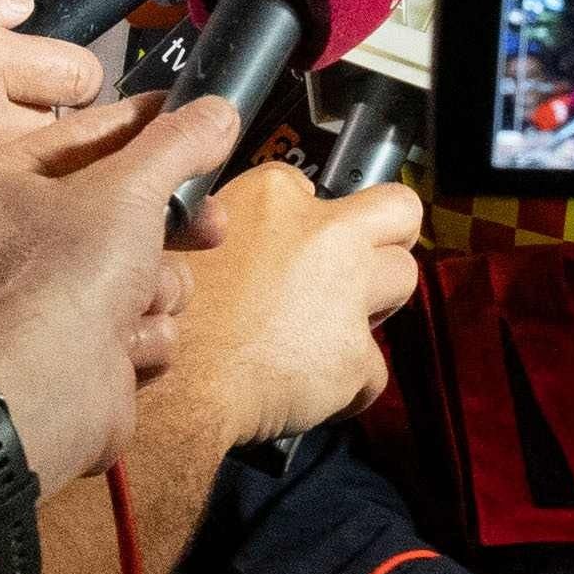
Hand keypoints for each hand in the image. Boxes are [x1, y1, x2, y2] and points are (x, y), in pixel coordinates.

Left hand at [0, 90, 236, 489]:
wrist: (39, 392)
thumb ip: (177, 143)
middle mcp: (17, 243)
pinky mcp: (84, 357)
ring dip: (156, 287)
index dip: (143, 125)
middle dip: (168, 225)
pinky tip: (125, 343)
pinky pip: (140, 327)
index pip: (85, 137)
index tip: (193, 114)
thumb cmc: (64, 270)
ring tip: (139, 300)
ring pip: (142, 274)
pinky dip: (142, 335)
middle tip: (208, 222)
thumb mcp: (127, 187)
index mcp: (0, 186)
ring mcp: (50, 304)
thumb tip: (218, 109)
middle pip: (122, 212)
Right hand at [167, 156, 420, 438]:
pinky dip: (351, 382)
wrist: (176, 384)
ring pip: (403, 278)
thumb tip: (255, 238)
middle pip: (397, 212)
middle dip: (385, 237)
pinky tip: (315, 386)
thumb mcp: (187, 239)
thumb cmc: (170, 318)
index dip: (309, 215)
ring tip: (332, 326)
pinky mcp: (356, 354)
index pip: (315, 186)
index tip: (301, 237)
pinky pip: (375, 367)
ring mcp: (348, 293)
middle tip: (358, 266)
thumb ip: (235, 226)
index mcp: (275, 196)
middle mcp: (323, 234)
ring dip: (375, 301)